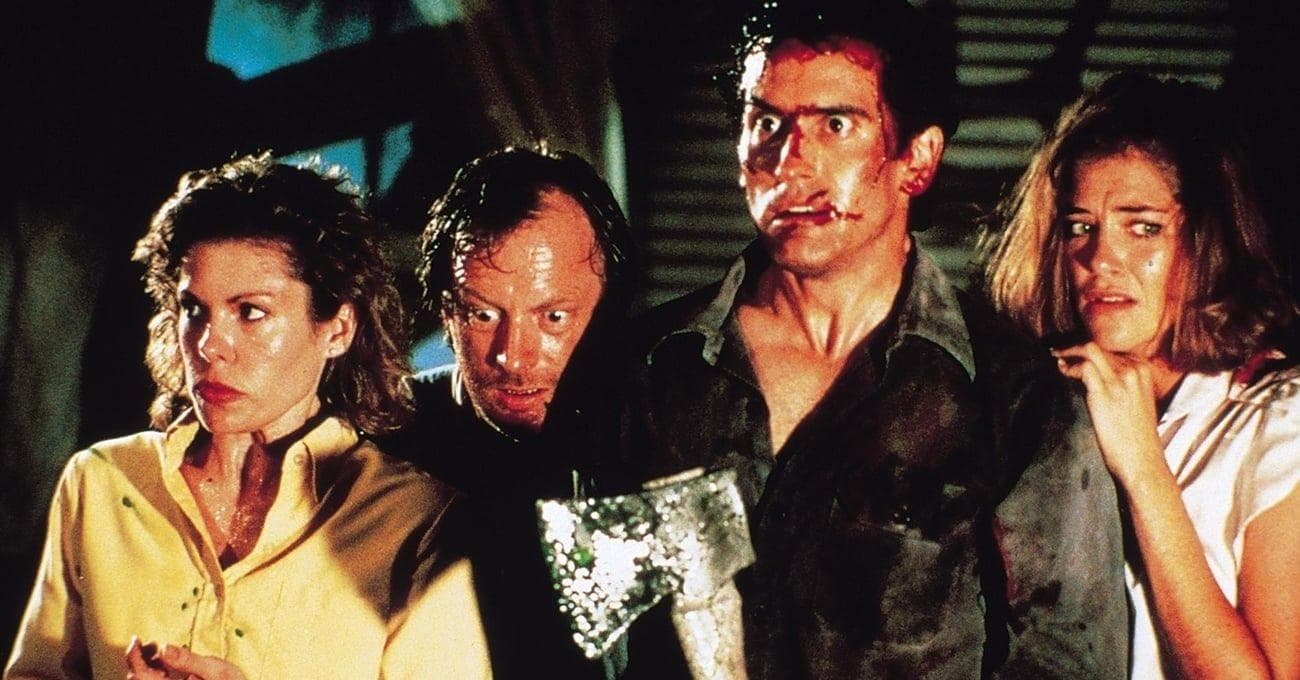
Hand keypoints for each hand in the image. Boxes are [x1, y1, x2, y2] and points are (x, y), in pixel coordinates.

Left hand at [126, 636, 246, 679]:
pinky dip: (154, 669)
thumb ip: (188, 660)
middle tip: (151, 643)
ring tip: (158, 650)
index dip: (133, 657)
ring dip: (145, 663)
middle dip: (138, 659)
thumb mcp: (214, 670)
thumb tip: (165, 648)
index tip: (136, 639)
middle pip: (138, 678)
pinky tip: (164, 662)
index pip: (140, 676)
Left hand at [1052, 342, 1164, 483]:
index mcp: (1143, 372)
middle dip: (1075, 348)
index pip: (1111, 351)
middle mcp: (1134, 371)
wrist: (1142, 461)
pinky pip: (1083, 367)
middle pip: (1099, 348)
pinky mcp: (1105, 392)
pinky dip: (1069, 367)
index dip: (1089, 351)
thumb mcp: (1136, 403)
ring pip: (1090, 350)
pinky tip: (1062, 372)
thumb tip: (1094, 376)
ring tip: (1055, 356)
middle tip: (1058, 352)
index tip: (1075, 354)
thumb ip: (1122, 385)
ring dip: (1068, 351)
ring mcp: (1121, 380)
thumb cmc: (1137, 438)